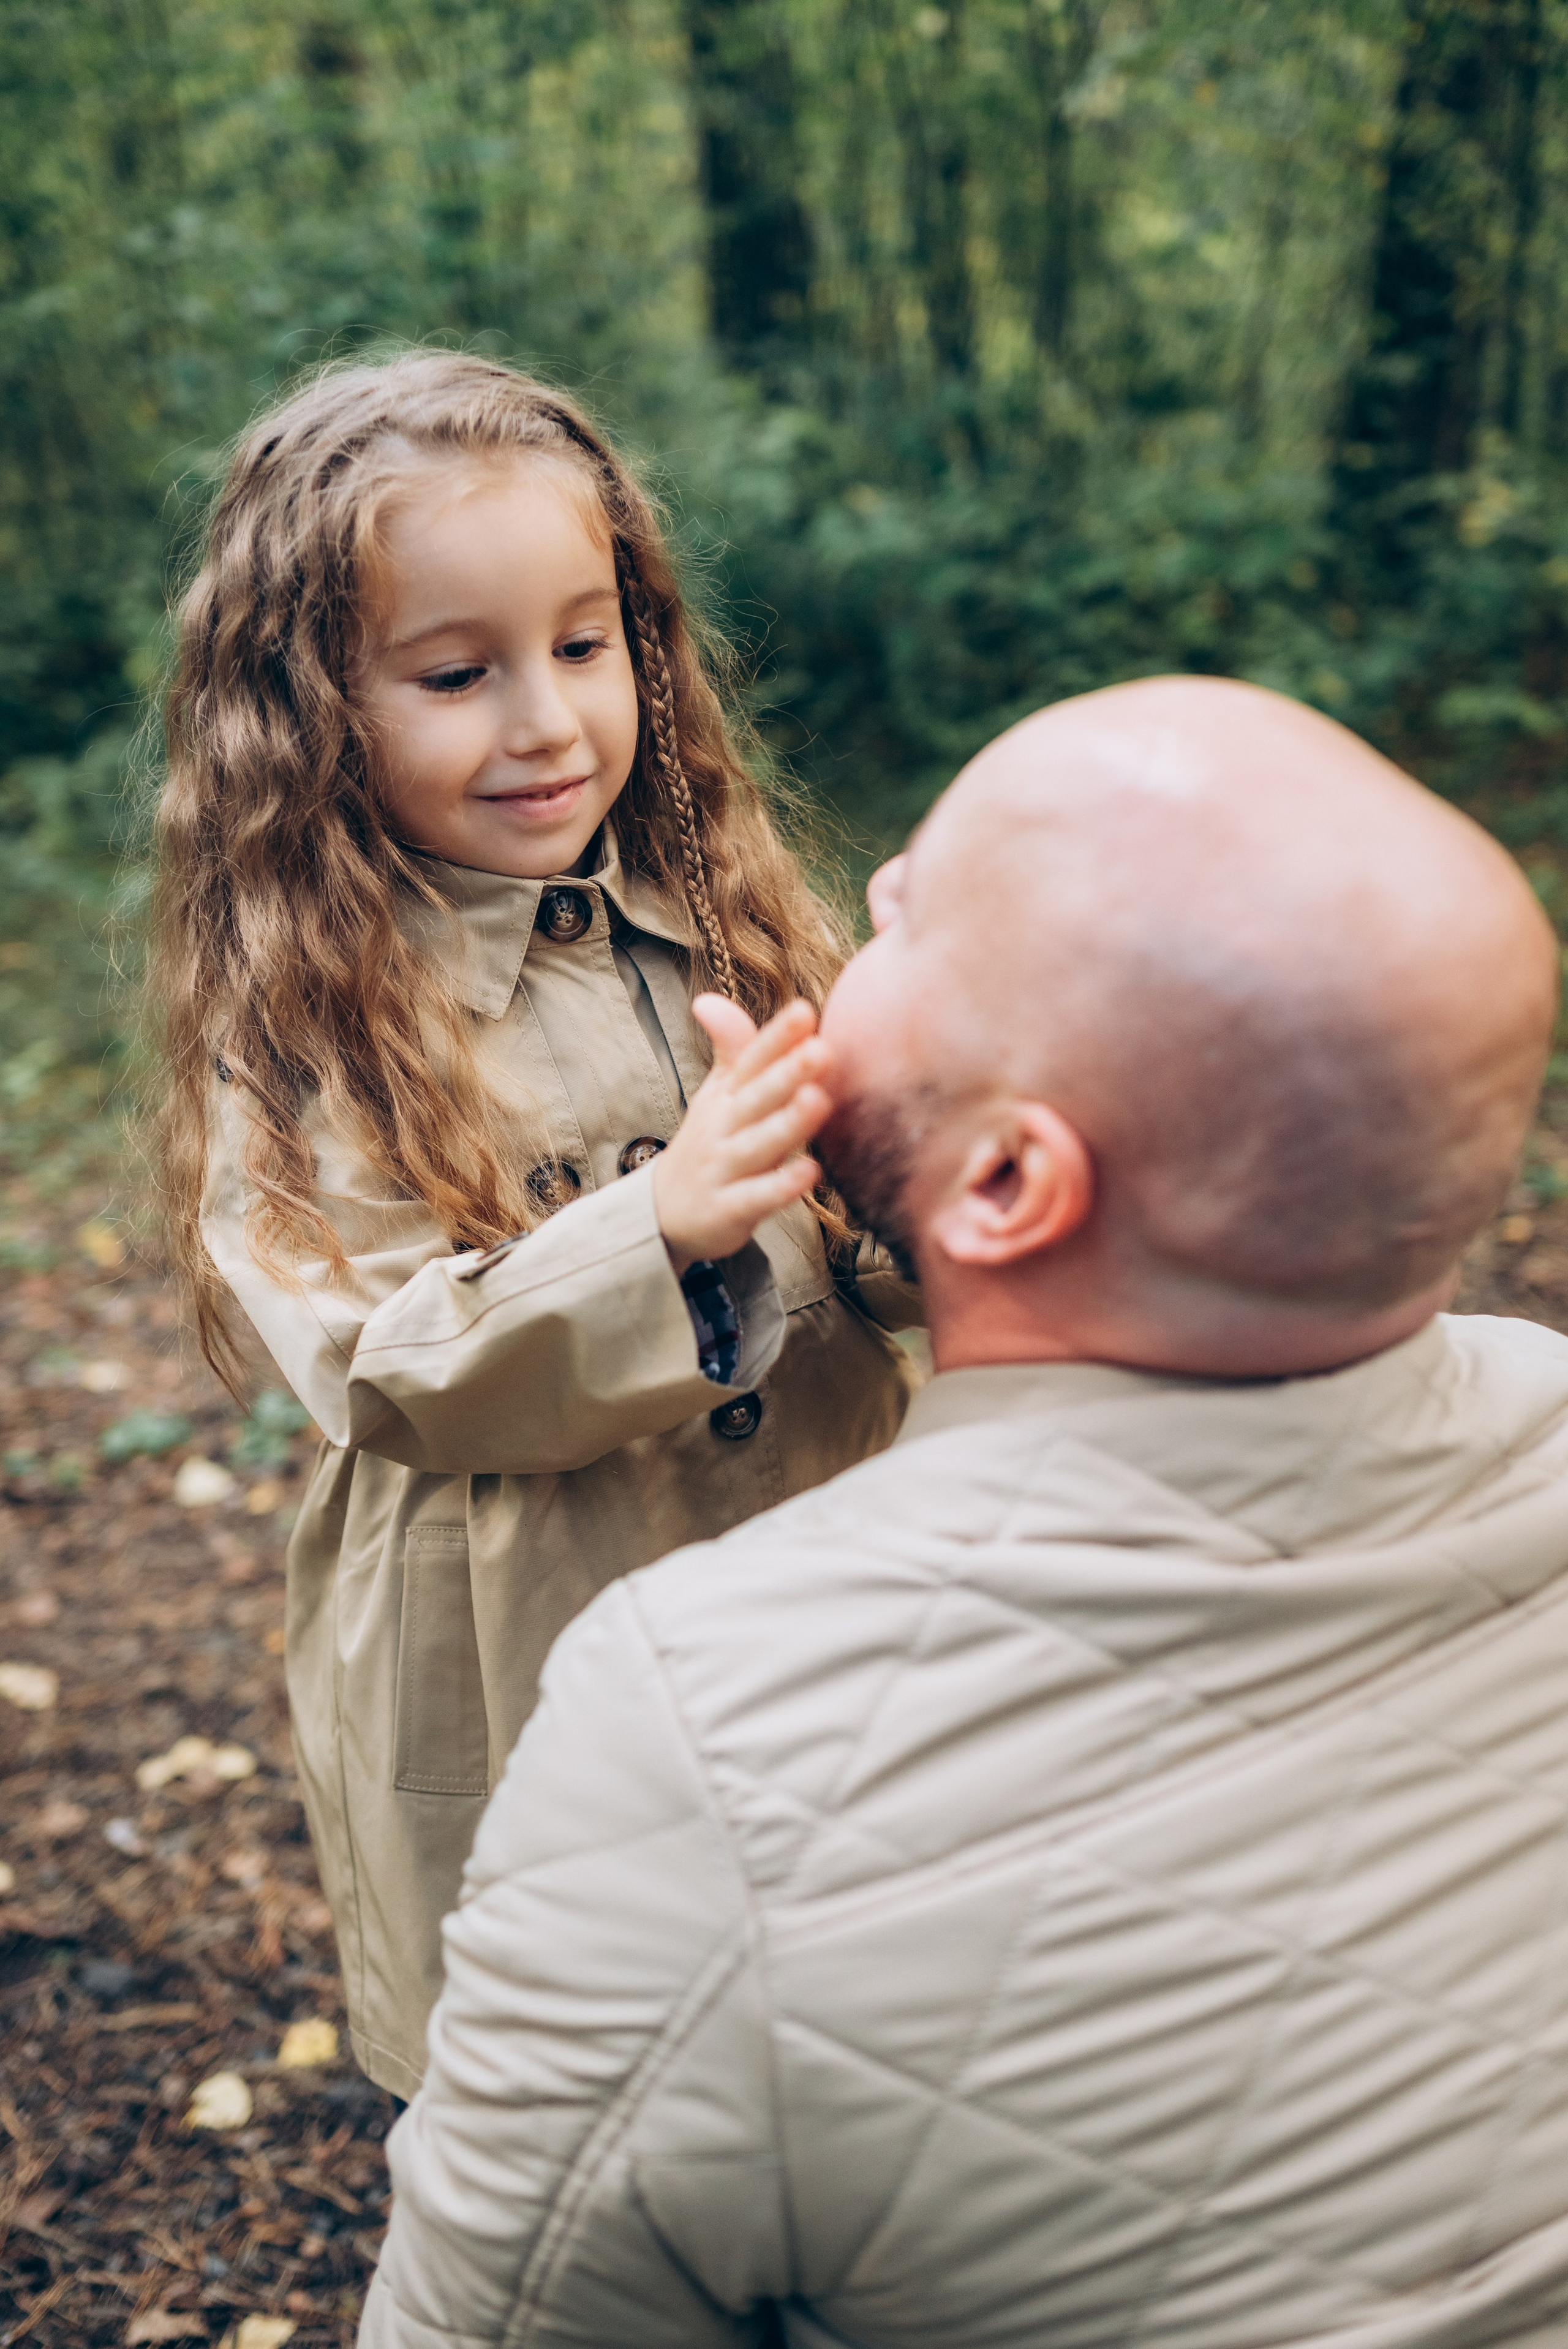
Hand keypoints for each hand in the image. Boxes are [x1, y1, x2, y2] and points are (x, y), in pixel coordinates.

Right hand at [653, 997, 831, 1275]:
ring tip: (819, 1100)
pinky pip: (757, 1198)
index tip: (804, 1011)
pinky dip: (782, 1187)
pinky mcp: (728, 1210)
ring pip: (758, 1144)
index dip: (776, 1037)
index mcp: (725, 1095)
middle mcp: (723, 1127)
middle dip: (787, 1073)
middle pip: (756, 1096)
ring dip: (788, 1124)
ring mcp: (724, 1169)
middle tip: (821, 1049)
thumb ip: (731, 1049)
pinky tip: (812, 1171)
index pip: (750, 1060)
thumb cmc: (710, 1143)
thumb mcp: (717, 1094)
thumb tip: (707, 998)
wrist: (665, 1213)